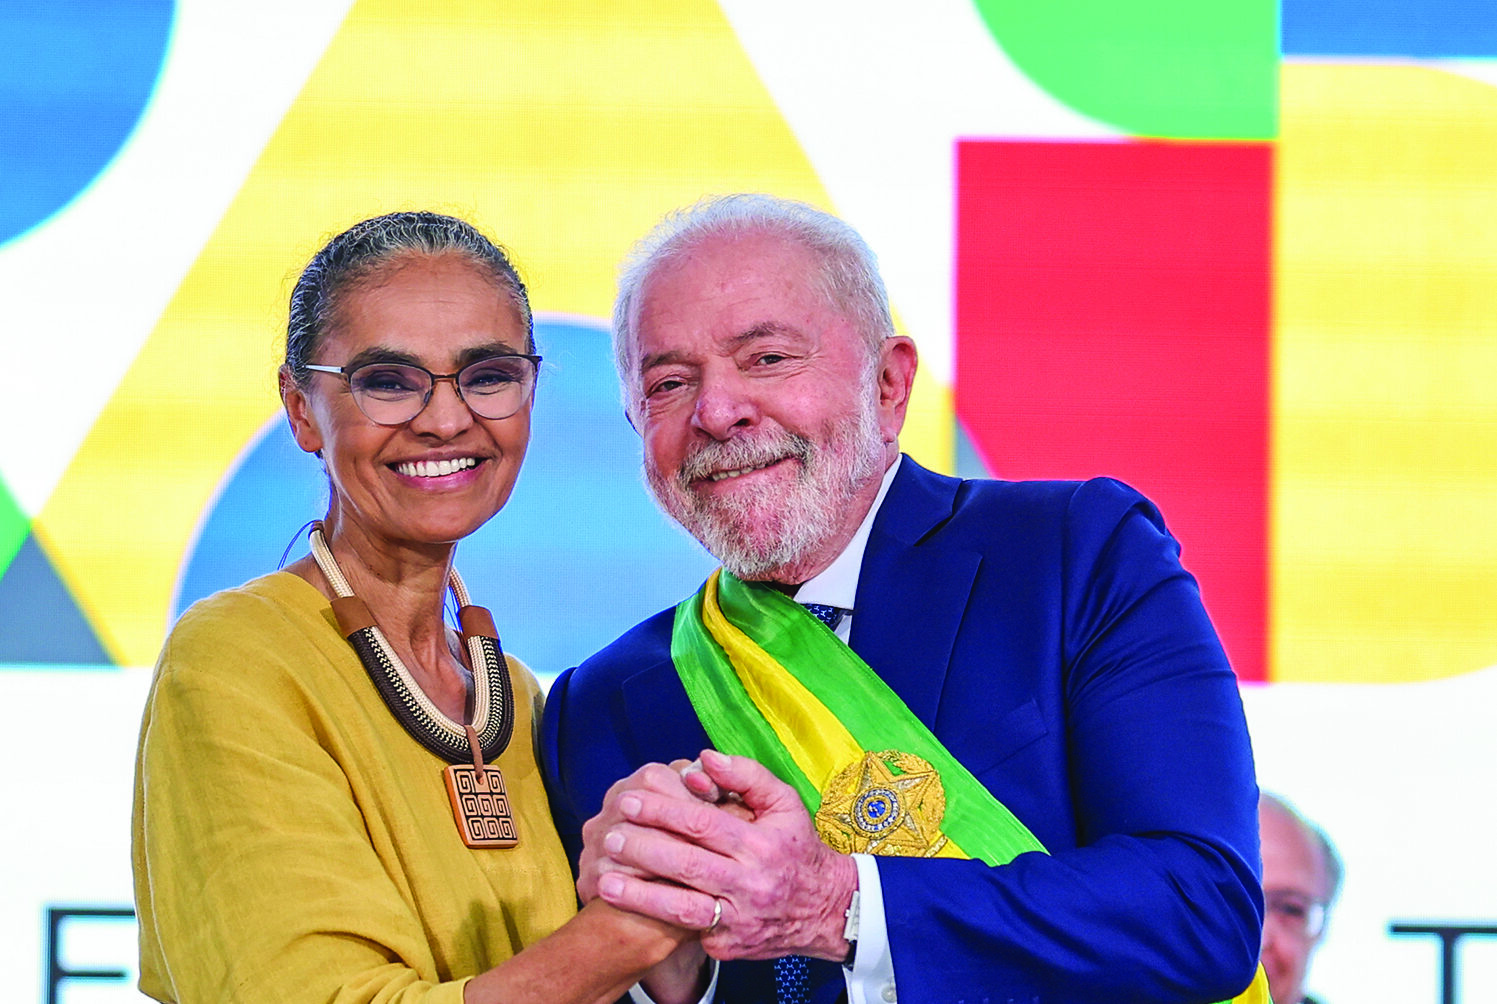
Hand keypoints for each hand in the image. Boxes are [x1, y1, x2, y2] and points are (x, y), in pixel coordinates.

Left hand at [595, 750, 858, 962]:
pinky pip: (689, 933)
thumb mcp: (784, 803)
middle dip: (642, 849)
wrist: (825, 908)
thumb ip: (746, 775)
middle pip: (686, 865)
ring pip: (682, 908)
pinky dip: (657, 921)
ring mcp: (739, 919)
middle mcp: (749, 883)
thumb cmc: (795, 846)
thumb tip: (704, 758)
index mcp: (760, 843)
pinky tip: (629, 909)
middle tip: (611, 834)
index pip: (702, 824)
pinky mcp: (730, 946)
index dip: (662, 811)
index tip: (630, 800)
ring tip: (604, 878)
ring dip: (639, 895)